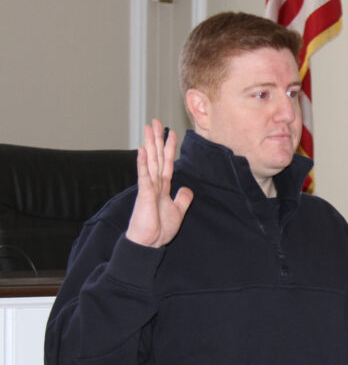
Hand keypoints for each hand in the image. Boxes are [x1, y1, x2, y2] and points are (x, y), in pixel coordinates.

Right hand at [125, 118, 193, 247]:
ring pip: (151, 161)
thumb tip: (187, 189)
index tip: (172, 133)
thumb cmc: (159, 229)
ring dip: (150, 144)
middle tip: (156, 121)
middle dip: (157, 139)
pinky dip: (144, 162)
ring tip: (149, 128)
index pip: (167, 163)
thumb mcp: (177, 211)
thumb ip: (182, 199)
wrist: (149, 243)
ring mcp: (148, 188)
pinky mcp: (144, 194)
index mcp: (162, 187)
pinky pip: (145, 175)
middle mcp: (154, 184)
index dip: (170, 148)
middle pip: (157, 157)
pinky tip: (143, 150)